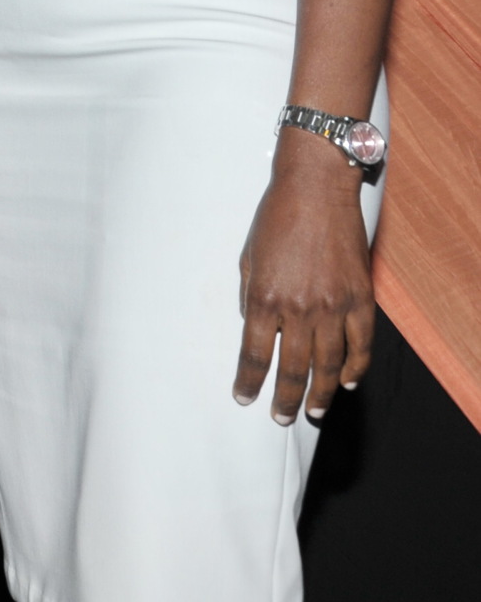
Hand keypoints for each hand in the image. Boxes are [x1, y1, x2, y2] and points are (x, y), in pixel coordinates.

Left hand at [233, 132, 375, 424]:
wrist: (316, 190)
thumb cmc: (275, 219)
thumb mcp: (248, 258)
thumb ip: (252, 296)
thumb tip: (257, 326)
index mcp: (265, 297)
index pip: (255, 353)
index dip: (249, 381)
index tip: (244, 398)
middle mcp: (300, 308)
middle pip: (293, 368)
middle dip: (285, 398)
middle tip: (282, 418)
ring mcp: (335, 305)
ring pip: (329, 364)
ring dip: (320, 392)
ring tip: (313, 411)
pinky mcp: (361, 298)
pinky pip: (361, 344)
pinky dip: (355, 367)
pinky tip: (346, 381)